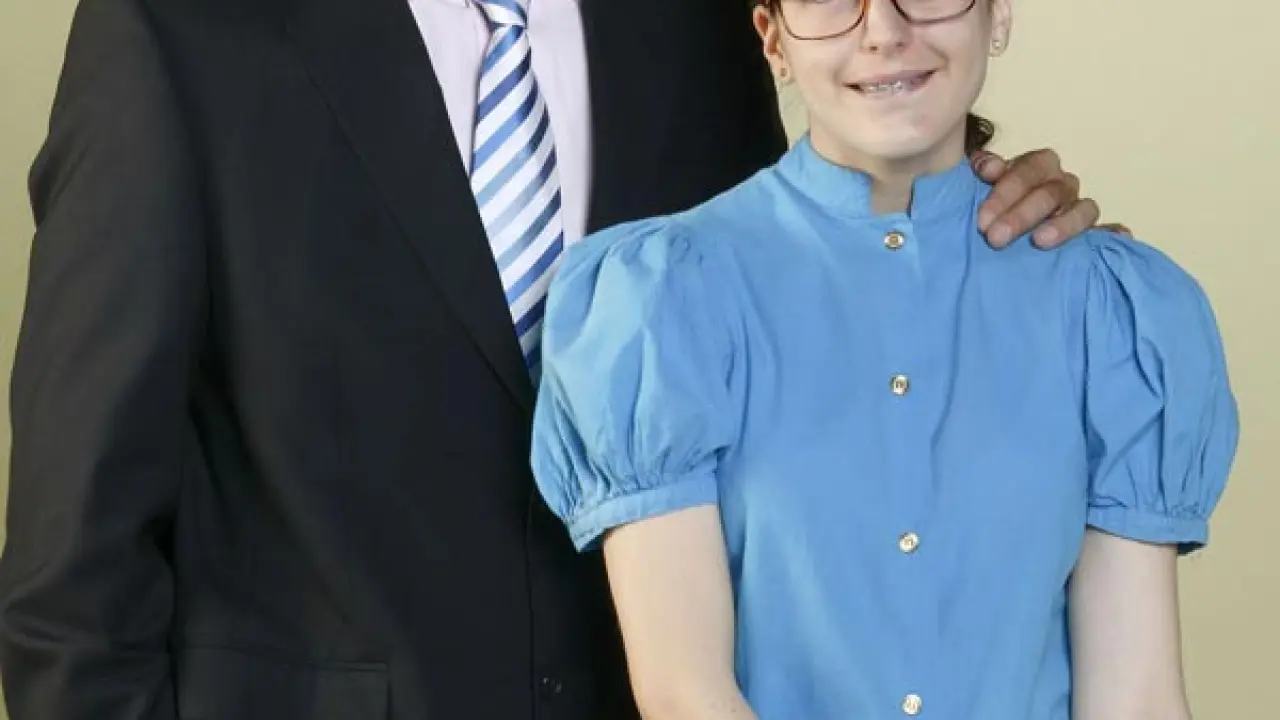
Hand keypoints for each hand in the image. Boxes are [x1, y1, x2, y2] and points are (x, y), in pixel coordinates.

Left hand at [971, 148, 1108, 248]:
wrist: (998, 230)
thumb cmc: (990, 209)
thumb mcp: (978, 187)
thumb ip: (983, 170)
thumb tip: (987, 167)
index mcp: (1037, 167)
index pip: (1029, 169)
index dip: (1007, 190)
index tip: (983, 218)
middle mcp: (1061, 185)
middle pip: (1051, 192)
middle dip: (1021, 215)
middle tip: (995, 238)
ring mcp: (1078, 209)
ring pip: (1084, 209)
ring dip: (1063, 224)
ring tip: (1040, 241)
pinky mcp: (1092, 236)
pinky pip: (1110, 232)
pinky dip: (1114, 234)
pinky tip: (1116, 237)